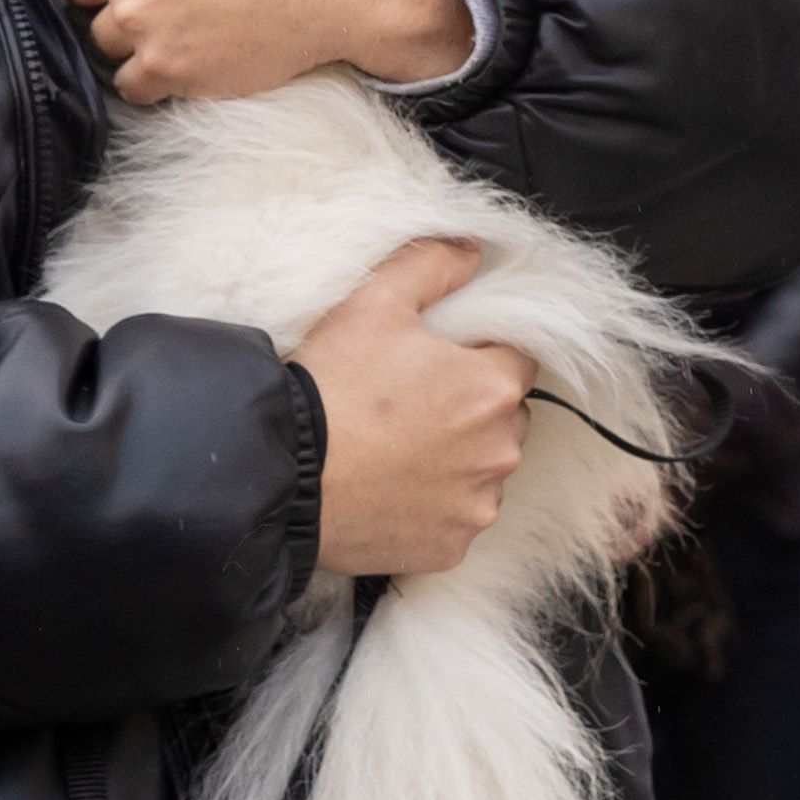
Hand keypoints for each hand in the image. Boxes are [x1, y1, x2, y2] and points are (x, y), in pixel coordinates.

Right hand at [297, 241, 532, 577]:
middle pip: (506, 418)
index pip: (518, 359)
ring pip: (484, 472)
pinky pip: (456, 520)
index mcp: (493, 388)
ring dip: (457, 461)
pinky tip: (391, 491)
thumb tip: (473, 251)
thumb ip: (432, 265)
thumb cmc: (330, 387)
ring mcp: (476, 506)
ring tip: (396, 451)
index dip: (479, 356)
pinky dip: (434, 507)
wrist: (281, 477)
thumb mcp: (373, 302)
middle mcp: (500, 451)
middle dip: (471, 410)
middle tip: (410, 406)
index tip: (439, 363)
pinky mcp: (450, 548)